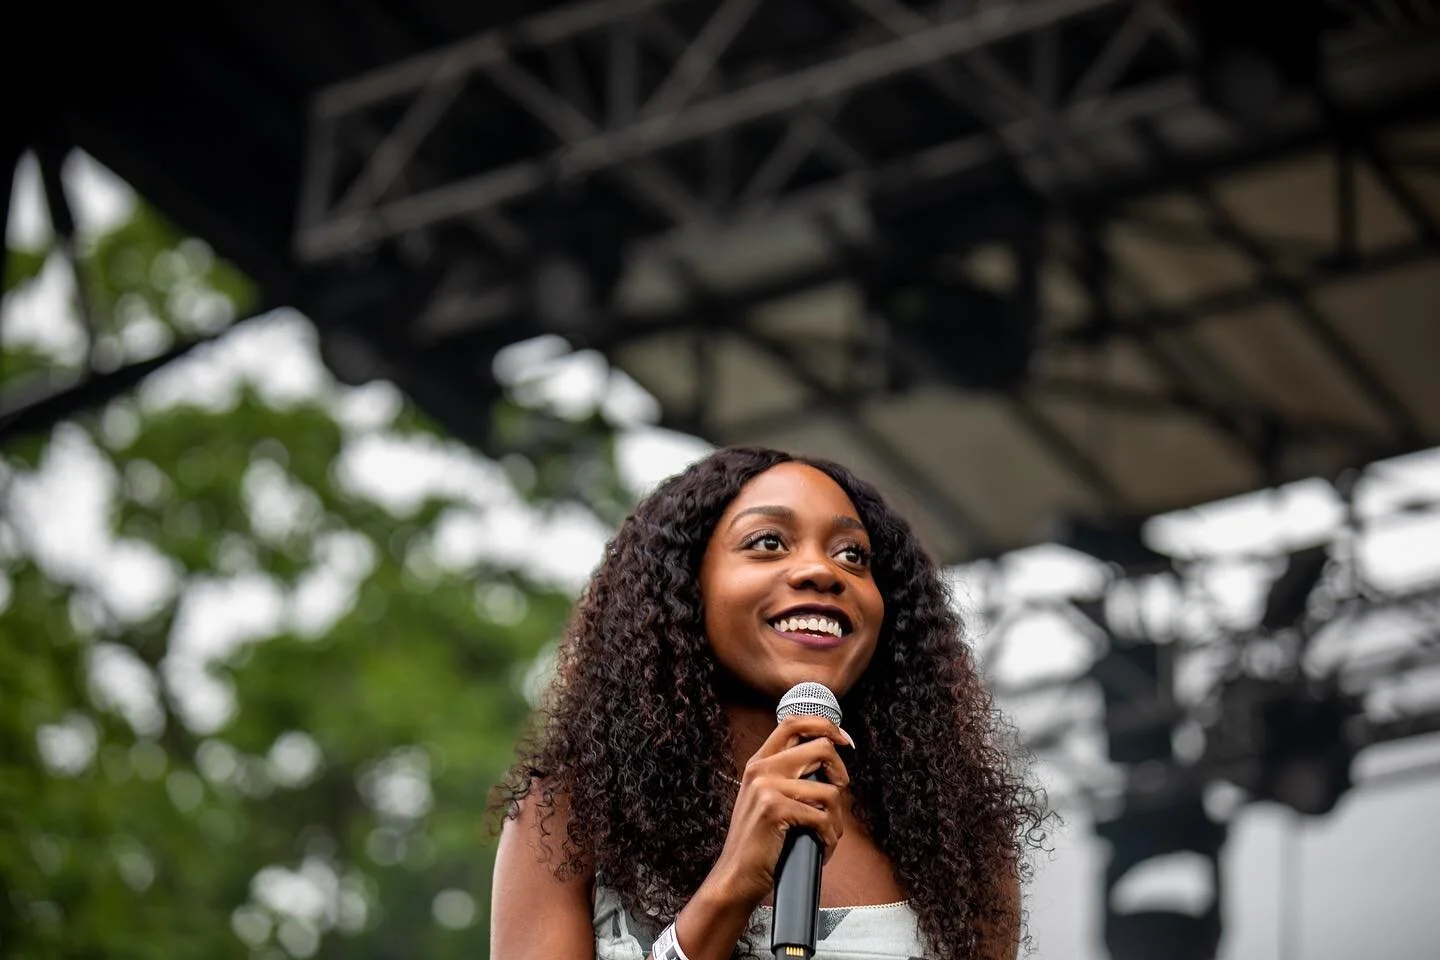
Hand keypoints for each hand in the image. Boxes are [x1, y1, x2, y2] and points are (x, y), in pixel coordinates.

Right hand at [702, 715, 852, 910]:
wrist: (735, 875)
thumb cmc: (758, 842)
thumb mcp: (766, 799)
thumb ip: (788, 776)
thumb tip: (828, 764)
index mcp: (759, 762)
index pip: (794, 722)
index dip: (825, 725)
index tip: (844, 741)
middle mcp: (761, 768)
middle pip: (821, 747)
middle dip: (841, 772)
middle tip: (840, 791)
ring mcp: (766, 787)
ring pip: (828, 789)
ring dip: (837, 818)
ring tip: (828, 834)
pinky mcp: (774, 809)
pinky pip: (822, 816)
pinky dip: (829, 836)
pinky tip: (822, 846)